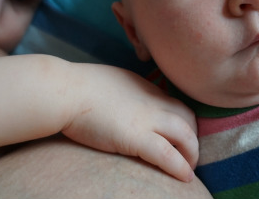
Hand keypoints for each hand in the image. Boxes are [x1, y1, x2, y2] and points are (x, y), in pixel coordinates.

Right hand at [61, 64, 198, 181]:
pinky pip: (168, 154)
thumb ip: (125, 91)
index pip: (176, 103)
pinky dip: (180, 166)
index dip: (183, 122)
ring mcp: (146, 118)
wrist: (65, 91)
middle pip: (188, 117)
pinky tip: (185, 177)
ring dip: (192, 154)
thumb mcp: (111, 82)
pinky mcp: (135, 137)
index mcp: (145, 87)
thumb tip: (124, 102)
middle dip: (193, 137)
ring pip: (186, 135)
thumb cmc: (77, 87)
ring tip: (189, 169)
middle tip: (187, 154)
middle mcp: (152, 100)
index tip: (181, 137)